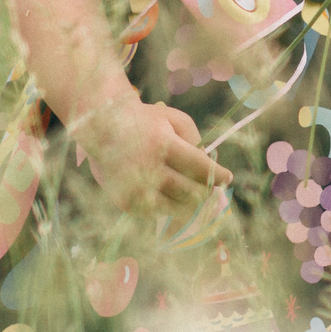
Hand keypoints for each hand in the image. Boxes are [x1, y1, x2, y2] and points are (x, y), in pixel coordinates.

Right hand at [73, 95, 229, 213]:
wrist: (102, 129)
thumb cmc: (146, 122)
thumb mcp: (174, 119)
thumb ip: (196, 141)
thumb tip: (210, 171)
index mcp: (162, 145)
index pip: (199, 168)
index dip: (217, 175)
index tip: (228, 178)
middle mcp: (147, 170)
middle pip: (191, 192)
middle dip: (206, 190)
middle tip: (211, 187)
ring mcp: (136, 190)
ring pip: (178, 207)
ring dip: (191, 202)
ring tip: (195, 193)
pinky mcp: (127, 204)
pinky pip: (159, 212)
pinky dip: (169, 205)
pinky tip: (170, 194)